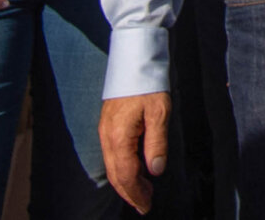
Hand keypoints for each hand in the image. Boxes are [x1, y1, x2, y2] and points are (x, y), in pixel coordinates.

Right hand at [99, 92, 171, 213]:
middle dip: (130, 193)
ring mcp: (105, 131)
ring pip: (112, 166)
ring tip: (142, 192)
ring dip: (126, 182)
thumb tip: (156, 170)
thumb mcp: (159, 112)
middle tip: (144, 205)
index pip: (126, 175)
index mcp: (119, 136)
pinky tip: (136, 170)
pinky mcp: (108, 125)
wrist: (133, 59)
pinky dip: (122, 169)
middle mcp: (107, 136)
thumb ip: (157, 143)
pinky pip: (112, 155)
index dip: (136, 193)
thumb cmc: (148, 83)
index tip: (146, 205)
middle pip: (115, 175)